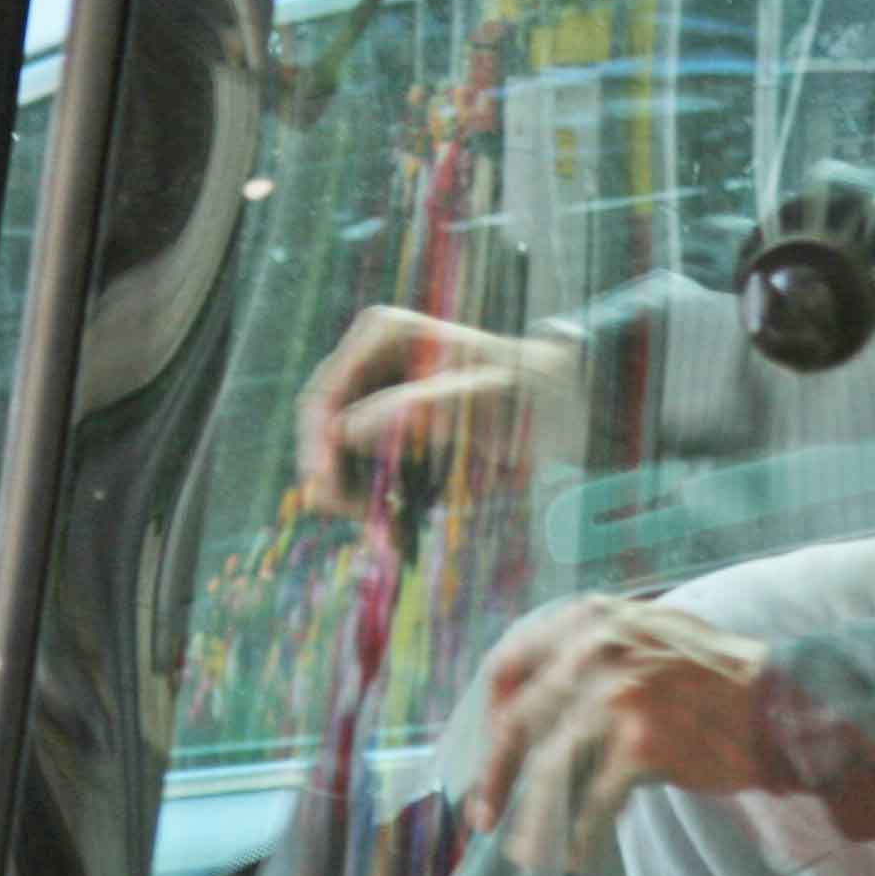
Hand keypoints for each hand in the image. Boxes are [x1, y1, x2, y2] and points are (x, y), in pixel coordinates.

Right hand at [293, 306, 576, 515]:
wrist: (560, 403)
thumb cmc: (529, 391)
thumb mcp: (484, 401)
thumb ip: (419, 411)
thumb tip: (345, 431)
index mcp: (380, 335)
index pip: (321, 397)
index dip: (315, 451)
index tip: (327, 499)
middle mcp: (367, 360)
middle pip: (322, 431)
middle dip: (337, 484)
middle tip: (370, 530)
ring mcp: (374, 393)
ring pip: (337, 458)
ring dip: (355, 501)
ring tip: (389, 539)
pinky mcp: (385, 426)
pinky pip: (362, 469)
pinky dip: (374, 501)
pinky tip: (395, 529)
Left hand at [470, 595, 769, 870]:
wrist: (778, 707)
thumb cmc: (714, 679)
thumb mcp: (647, 633)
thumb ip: (592, 647)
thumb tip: (533, 700)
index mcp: (591, 619)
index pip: (510, 664)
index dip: (491, 714)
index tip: (490, 750)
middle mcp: (596, 649)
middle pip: (519, 722)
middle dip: (495, 776)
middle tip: (485, 815)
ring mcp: (616, 696)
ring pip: (548, 771)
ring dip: (532, 820)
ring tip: (527, 852)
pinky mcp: (639, 745)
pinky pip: (590, 803)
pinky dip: (579, 837)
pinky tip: (579, 856)